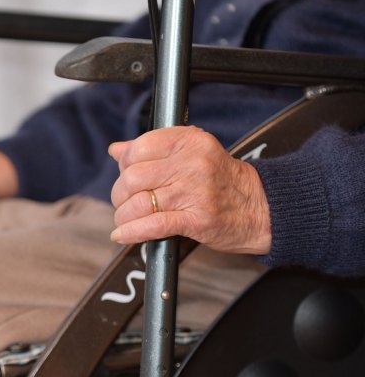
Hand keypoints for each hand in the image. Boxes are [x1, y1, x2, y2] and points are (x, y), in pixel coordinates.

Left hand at [108, 126, 271, 253]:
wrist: (261, 208)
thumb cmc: (222, 181)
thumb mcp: (192, 153)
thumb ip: (153, 149)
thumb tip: (116, 150)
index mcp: (191, 142)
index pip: (139, 148)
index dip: (125, 164)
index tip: (126, 174)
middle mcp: (193, 164)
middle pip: (133, 177)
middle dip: (121, 194)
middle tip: (125, 201)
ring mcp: (195, 193)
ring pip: (139, 203)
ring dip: (124, 216)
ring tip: (126, 219)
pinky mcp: (197, 220)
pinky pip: (152, 226)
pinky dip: (131, 232)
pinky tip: (122, 234)